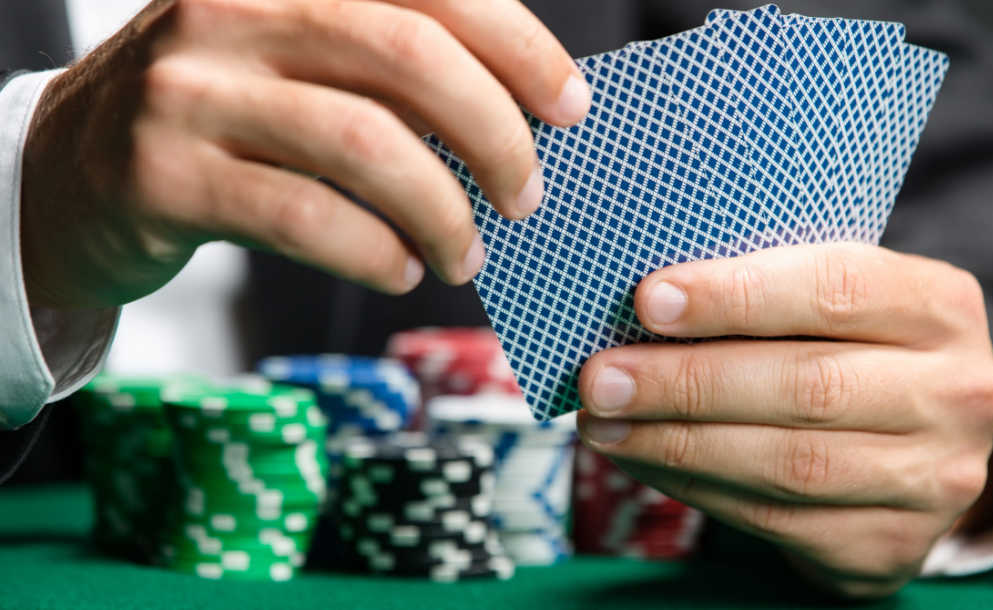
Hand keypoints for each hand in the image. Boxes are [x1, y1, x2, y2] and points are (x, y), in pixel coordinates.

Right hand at [21, 0, 589, 307]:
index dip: (517, 46)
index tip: (570, 107)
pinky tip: (401, 269)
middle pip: (407, 56)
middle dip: (493, 135)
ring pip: (362, 145)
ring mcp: (190, 90)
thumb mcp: (296, 60)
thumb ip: (388, 68)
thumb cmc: (224, 118)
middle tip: (526, 195)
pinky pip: (306, 218)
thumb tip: (520, 118)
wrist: (74, 171)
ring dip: (442, 212)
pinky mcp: (163, 175)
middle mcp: (232, 9)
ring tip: (467, 253)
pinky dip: (377, 254)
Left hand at [576, 243, 992, 597]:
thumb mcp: (833, 304)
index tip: (648, 301)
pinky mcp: (892, 544)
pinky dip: (696, 489)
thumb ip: (763, 293)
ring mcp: (934, 479)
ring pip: (789, 463)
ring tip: (604, 424)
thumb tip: (640, 306)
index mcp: (941, 307)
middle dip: (688, 382)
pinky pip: (777, 520)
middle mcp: (957, 393)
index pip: (836, 288)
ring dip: (678, 444)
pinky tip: (646, 462)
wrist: (916, 450)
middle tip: (601, 378)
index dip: (736, 295)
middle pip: (808, 386)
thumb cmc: (847, 351)